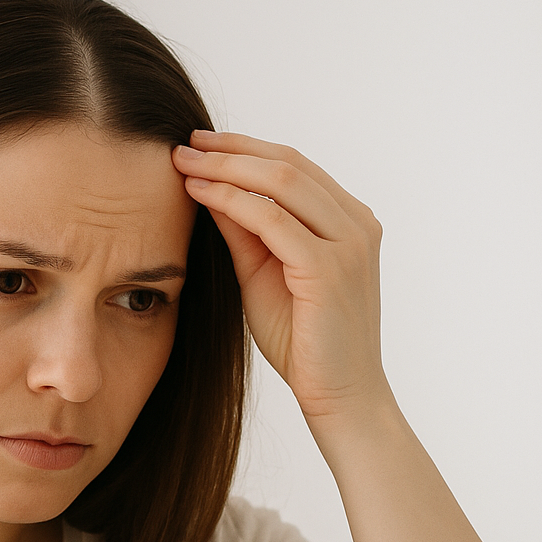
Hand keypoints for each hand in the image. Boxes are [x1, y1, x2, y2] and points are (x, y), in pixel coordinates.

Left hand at [174, 130, 386, 419]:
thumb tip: (210, 188)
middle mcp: (357, 224)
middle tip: (185, 144)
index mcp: (349, 221)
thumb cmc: (304, 344)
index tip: (200, 145)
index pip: (295, 166)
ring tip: (184, 163)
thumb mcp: (264, 275)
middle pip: (289, 163)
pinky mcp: (329, 268)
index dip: (245, 148)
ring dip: (226, 168)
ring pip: (281, 181)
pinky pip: (273, 219)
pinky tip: (200, 194)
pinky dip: (232, 200)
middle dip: (231, 149)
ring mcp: (349, 243)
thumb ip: (245, 231)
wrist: (340, 398)